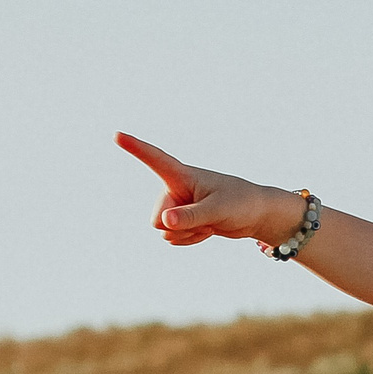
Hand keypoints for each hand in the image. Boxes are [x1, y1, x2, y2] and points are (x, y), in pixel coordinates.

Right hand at [117, 133, 310, 248]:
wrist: (255, 215)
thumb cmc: (241, 203)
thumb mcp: (218, 210)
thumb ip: (190, 216)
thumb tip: (164, 222)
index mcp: (182, 175)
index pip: (155, 159)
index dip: (134, 147)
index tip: (117, 134)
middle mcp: (174, 189)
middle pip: (157, 219)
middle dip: (178, 226)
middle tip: (206, 217)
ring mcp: (176, 206)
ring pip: (165, 232)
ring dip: (187, 234)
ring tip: (209, 221)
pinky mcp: (180, 221)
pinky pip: (173, 239)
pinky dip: (190, 239)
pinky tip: (206, 229)